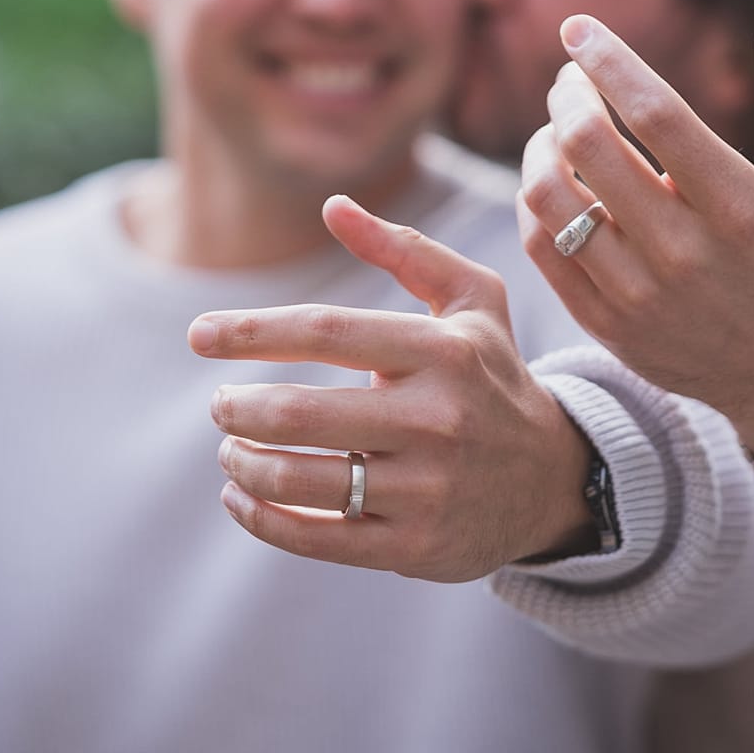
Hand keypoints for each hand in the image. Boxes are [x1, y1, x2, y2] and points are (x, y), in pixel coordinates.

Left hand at [193, 196, 595, 580]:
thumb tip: (334, 207)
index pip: (326, 332)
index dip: (250, 332)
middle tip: (222, 405)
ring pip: (297, 478)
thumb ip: (406, 250)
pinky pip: (312, 536)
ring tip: (232, 449)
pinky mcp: (413, 545)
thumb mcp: (474, 301)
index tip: (199, 335)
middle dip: (236, 408)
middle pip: (297, 413)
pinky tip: (242, 495)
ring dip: (241, 462)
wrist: (554, 479)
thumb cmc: (493, 377)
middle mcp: (438, 419)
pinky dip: (258, 515)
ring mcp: (426, 487)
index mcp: (445, 352)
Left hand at [522, 12, 753, 476]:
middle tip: (572, 80)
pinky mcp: (609, 323)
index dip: (610, 61)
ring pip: (552, 198)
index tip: (579, 28)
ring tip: (557, 128)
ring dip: (541, 145)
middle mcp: (687, 253)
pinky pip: (542, 247)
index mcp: (742, 206)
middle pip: (591, 148)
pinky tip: (555, 179)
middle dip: (568, 96)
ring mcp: (641, 294)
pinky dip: (534, 200)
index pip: (656, 115)